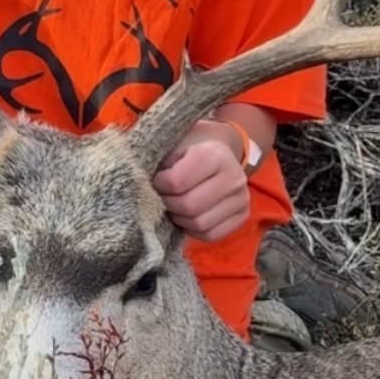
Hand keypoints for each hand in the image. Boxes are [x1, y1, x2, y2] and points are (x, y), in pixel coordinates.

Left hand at [152, 120, 249, 240]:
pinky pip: (211, 235)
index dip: (159, 185)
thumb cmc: (189, 147)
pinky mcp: (243, 215)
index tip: (156, 180)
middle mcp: (234, 177)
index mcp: (215, 155)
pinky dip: (193, 229)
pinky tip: (187, 215)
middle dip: (168, 204)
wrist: (220, 151)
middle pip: (189, 206)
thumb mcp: (173, 143)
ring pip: (200, 224)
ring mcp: (242, 198)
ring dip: (179, 218)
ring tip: (174, 206)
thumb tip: (137, 184)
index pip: (177, 182)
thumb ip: (157, 159)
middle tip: (162, 197)